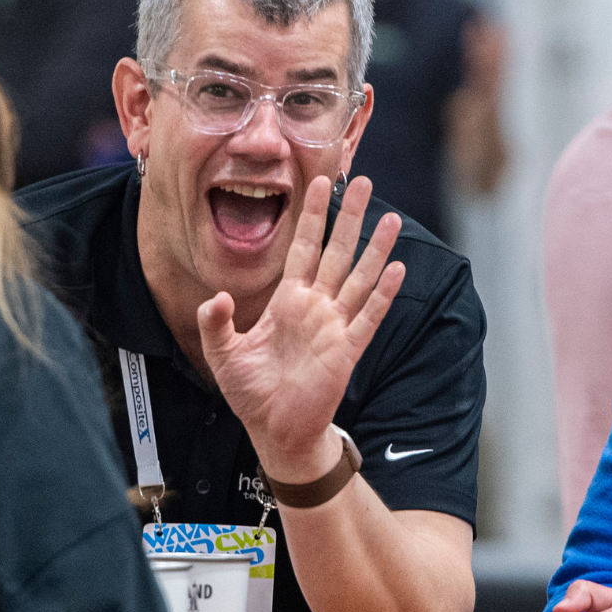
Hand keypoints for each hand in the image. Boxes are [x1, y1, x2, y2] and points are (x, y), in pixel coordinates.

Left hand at [199, 175, 405, 482]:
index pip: (302, 247)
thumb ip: (216, 322)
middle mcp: (315, 306)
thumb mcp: (222, 353)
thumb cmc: (251, 392)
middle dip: (348, 217)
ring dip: (375, 248)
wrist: (273, 430)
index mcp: (287, 301)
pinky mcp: (346, 351)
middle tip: (363, 181)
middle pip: (337, 252)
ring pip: (359, 278)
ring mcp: (334, 326)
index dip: (309, 216)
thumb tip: (217, 297)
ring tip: (389, 218)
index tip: (316, 182)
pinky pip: (368, 317)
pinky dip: (382, 294)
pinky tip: (396, 269)